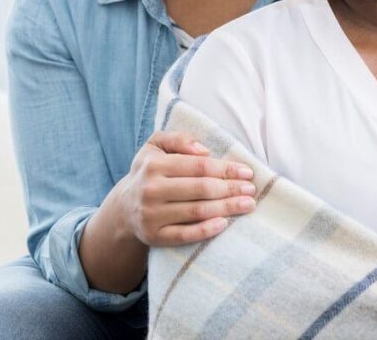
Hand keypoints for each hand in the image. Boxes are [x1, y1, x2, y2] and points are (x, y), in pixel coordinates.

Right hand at [116, 130, 256, 246]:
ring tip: (247, 205)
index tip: (247, 172)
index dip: (225, 169)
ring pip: (196, 211)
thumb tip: (204, 151)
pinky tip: (224, 224)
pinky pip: (184, 235)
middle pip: (201, 189)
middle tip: (251, 190)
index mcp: (154, 165)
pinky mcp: (154, 236)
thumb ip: (178, 139)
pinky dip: (206, 230)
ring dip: (226, 208)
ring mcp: (151, 215)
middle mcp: (151, 190)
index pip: (198, 166)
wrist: (124, 207)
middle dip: (230, 189)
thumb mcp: (155, 146)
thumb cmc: (149, 172)